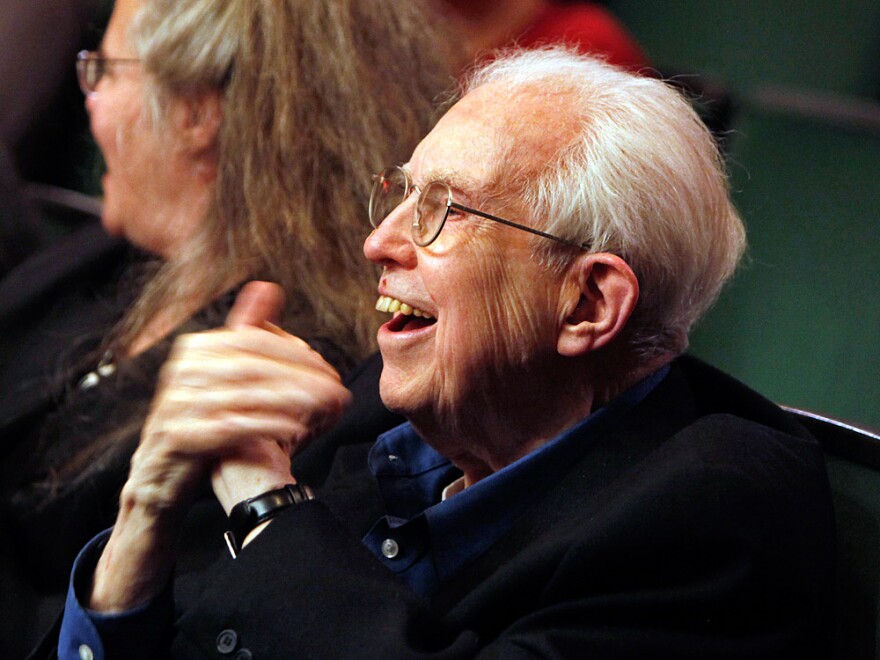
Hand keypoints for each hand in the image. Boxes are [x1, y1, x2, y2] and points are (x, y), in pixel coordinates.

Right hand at [90, 282, 350, 609]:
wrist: (159, 479)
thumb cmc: (203, 424)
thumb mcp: (222, 374)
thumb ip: (246, 332)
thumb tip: (267, 288)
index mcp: (195, 350)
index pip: (253, 341)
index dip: (296, 353)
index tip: (329, 370)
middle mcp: (183, 372)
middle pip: (254, 366)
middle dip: (301, 376)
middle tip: (337, 389)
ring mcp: (178, 405)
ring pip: (246, 395)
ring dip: (293, 399)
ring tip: (327, 406)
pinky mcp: (180, 439)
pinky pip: (233, 427)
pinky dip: (269, 425)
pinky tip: (297, 428)